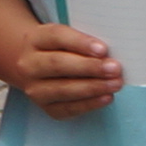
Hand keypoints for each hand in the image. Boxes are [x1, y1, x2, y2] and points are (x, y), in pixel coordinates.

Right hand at [7, 19, 124, 117]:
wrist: (35, 67)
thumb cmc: (60, 49)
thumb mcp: (66, 37)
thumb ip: (84, 42)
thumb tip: (109, 54)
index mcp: (35, 39)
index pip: (56, 37)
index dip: (80, 43)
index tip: (103, 49)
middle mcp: (29, 64)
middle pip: (58, 64)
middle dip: (89, 67)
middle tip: (115, 68)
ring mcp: (34, 88)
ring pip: (63, 89)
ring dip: (93, 87)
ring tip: (116, 83)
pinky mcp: (46, 106)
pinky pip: (68, 108)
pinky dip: (89, 104)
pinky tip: (106, 97)